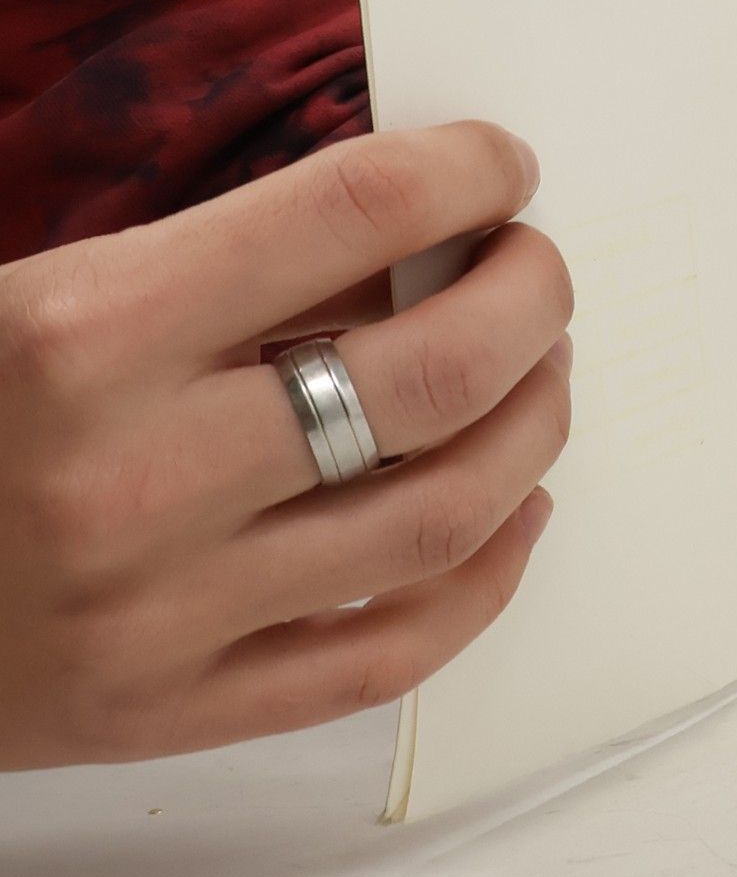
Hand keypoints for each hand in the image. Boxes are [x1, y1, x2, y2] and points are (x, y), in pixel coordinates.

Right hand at [0, 121, 571, 769]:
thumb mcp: (50, 294)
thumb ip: (228, 267)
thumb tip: (421, 241)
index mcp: (82, 332)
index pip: (352, 213)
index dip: (467, 172)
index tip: (506, 165)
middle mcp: (130, 475)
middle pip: (432, 374)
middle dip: (531, 300)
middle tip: (542, 270)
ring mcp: (157, 614)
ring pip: (440, 515)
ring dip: (533, 427)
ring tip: (545, 373)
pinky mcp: (171, 712)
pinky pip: (389, 654)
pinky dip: (488, 576)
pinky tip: (518, 507)